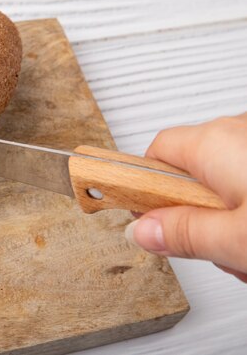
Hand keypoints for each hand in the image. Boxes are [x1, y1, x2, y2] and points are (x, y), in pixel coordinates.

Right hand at [125, 113, 246, 281]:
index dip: (142, 189)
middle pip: (191, 174)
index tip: (142, 218)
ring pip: (226, 183)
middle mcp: (239, 130)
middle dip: (198, 216)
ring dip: (230, 220)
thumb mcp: (239, 239)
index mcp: (215, 142)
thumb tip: (141, 231)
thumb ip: (185, 234)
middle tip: (217, 247)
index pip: (152, 155)